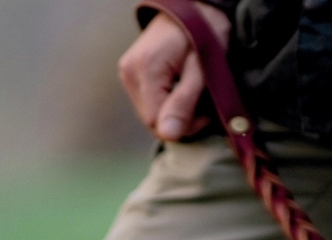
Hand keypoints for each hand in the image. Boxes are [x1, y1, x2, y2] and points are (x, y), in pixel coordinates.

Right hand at [117, 4, 229, 141]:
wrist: (194, 7)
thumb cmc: (204, 33)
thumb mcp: (201, 69)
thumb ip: (184, 102)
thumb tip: (168, 135)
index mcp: (146, 70)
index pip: (157, 123)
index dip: (184, 125)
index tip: (204, 112)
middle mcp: (129, 72)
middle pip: (152, 121)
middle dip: (179, 119)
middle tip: (200, 101)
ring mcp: (127, 72)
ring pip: (150, 114)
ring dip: (173, 111)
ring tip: (191, 91)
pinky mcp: (130, 73)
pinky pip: (148, 103)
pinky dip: (166, 102)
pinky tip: (179, 88)